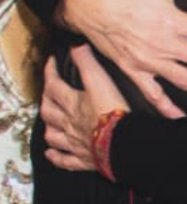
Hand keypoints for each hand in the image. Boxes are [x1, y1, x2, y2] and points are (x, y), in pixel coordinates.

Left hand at [42, 46, 127, 171]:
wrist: (123, 143)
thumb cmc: (113, 112)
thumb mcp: (101, 80)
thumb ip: (88, 61)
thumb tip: (76, 43)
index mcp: (72, 103)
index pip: (53, 84)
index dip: (50, 72)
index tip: (51, 63)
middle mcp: (68, 123)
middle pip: (48, 111)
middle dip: (46, 99)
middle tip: (49, 92)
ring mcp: (74, 142)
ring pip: (53, 135)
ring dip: (49, 128)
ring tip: (50, 122)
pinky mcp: (83, 159)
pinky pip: (64, 160)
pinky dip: (56, 156)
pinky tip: (52, 153)